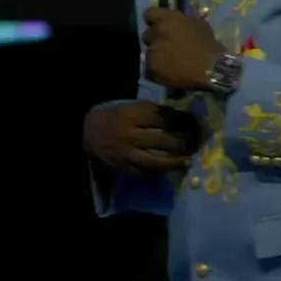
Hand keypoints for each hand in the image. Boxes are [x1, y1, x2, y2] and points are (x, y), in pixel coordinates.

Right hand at [83, 100, 200, 176]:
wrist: (86, 131)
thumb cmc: (114, 115)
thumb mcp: (131, 106)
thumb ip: (152, 112)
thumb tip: (181, 118)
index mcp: (132, 115)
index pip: (162, 118)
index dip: (181, 121)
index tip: (194, 124)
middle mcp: (129, 135)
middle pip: (162, 140)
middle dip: (182, 142)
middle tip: (194, 144)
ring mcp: (125, 153)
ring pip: (154, 161)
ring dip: (174, 162)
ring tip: (187, 162)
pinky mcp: (121, 167)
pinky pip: (143, 173)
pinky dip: (158, 172)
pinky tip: (168, 170)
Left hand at [141, 7, 224, 90]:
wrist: (210, 68)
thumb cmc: (209, 45)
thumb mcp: (199, 25)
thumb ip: (183, 22)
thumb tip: (178, 24)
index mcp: (169, 19)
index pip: (149, 13)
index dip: (153, 20)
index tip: (157, 25)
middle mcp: (157, 32)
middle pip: (147, 34)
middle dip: (155, 40)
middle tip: (166, 47)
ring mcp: (153, 51)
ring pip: (148, 52)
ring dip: (156, 56)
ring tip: (169, 63)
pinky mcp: (151, 68)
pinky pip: (149, 68)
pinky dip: (157, 70)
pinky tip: (168, 73)